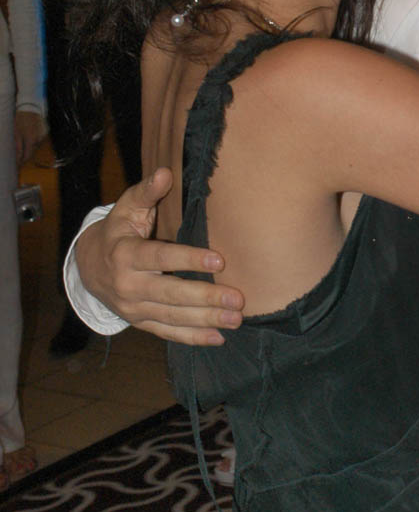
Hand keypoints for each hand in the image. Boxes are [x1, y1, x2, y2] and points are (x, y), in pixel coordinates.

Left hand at [14, 109, 45, 165]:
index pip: (27, 156)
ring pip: (35, 145)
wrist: (30, 107)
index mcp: (31, 140)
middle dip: (25, 153)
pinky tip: (30, 133)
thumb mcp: (16, 133)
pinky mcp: (45, 132)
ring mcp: (43, 135)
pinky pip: (39, 139)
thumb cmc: (21, 119)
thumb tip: (18, 158)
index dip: (22, 162)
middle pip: (32, 151)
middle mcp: (39, 139)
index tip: (17, 165)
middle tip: (18, 151)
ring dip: (30, 145)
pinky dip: (34, 139)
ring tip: (24, 138)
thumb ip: (18, 147)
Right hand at [74, 168, 244, 343]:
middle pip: (170, 294)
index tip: (219, 260)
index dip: (189, 260)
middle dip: (205, 298)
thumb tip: (165, 172)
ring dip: (206, 320)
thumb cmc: (118, 231)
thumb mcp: (127, 208)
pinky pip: (166, 333)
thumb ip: (147, 192)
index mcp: (126, 254)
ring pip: (172, 317)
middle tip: (237, 299)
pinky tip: (218, 338)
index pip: (160, 258)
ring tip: (236, 319)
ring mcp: (133, 308)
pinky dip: (192, 338)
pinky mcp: (140, 322)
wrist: (88, 267)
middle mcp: (128, 285)